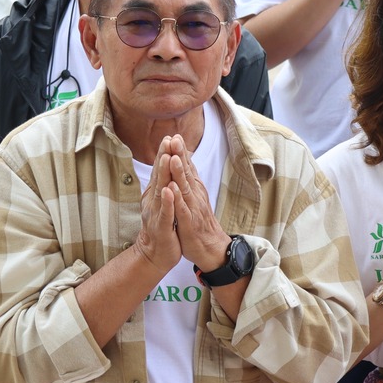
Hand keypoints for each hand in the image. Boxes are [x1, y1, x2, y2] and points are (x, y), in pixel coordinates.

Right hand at [132, 147, 181, 271]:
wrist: (155, 254)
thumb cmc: (162, 226)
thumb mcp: (163, 202)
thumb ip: (163, 184)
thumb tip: (166, 165)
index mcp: (155, 194)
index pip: (160, 171)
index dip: (164, 154)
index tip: (169, 136)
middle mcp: (153, 201)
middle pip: (159, 176)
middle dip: (163, 157)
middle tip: (167, 139)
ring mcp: (156, 213)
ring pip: (161, 191)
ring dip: (164, 174)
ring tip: (168, 157)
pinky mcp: (162, 227)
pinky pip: (165, 212)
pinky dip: (167, 201)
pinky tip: (168, 190)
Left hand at [166, 135, 232, 270]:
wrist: (210, 247)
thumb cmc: (199, 221)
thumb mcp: (194, 197)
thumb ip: (189, 179)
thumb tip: (186, 159)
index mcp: (194, 189)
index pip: (187, 167)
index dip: (181, 152)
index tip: (175, 135)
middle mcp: (195, 195)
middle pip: (187, 173)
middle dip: (180, 156)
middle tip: (175, 139)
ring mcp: (193, 208)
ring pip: (185, 188)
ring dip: (179, 173)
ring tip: (173, 158)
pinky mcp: (190, 223)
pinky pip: (183, 210)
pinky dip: (177, 199)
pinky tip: (172, 190)